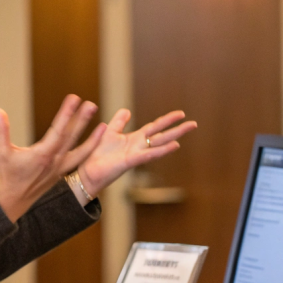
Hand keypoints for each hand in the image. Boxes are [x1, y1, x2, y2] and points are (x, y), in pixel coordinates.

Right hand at [0, 95, 105, 221]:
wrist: (13, 201)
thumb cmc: (7, 175)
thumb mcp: (1, 153)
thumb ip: (1, 131)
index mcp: (42, 155)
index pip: (57, 131)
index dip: (66, 114)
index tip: (74, 99)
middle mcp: (54, 161)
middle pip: (71, 138)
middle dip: (82, 121)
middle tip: (91, 105)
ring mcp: (60, 168)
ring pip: (80, 150)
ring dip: (92, 137)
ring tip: (105, 125)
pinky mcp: (62, 172)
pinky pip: (79, 159)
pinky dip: (89, 149)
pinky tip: (97, 139)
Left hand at [76, 109, 196, 195]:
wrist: (88, 171)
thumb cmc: (97, 154)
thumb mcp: (109, 132)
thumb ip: (119, 122)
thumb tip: (127, 110)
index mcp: (134, 139)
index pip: (154, 127)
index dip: (167, 120)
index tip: (181, 114)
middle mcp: (139, 146)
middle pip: (162, 135)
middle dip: (178, 129)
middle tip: (194, 123)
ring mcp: (137, 154)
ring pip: (159, 143)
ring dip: (174, 136)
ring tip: (188, 130)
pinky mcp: (131, 161)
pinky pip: (149, 154)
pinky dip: (162, 150)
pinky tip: (175, 145)